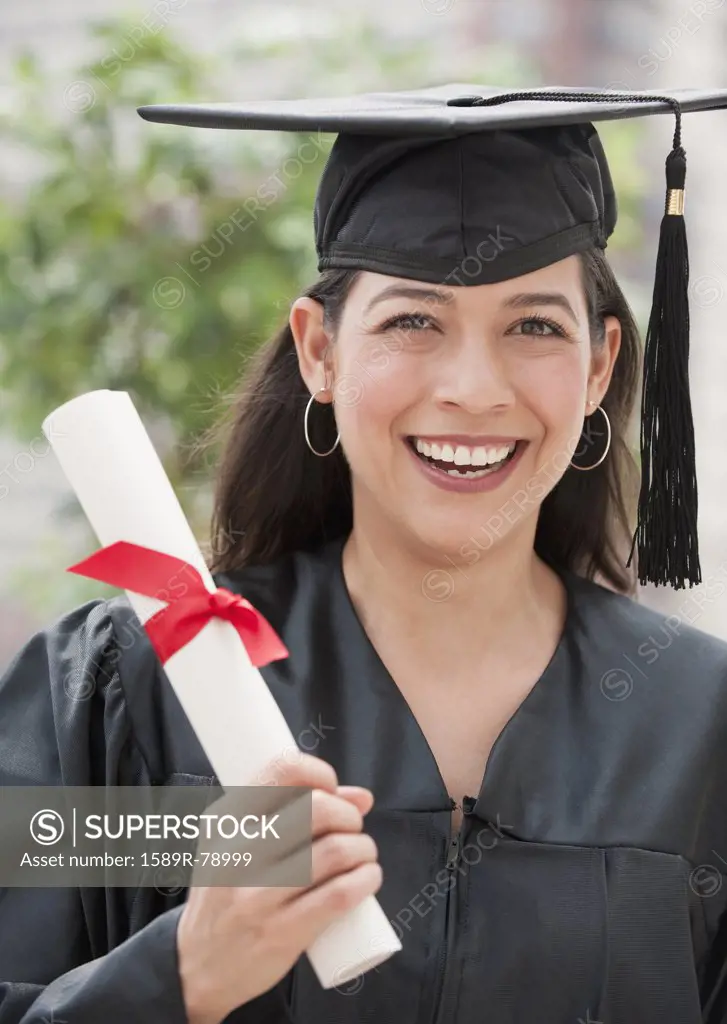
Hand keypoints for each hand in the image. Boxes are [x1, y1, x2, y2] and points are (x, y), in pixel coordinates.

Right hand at [176, 753, 380, 1023]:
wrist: (196, 965)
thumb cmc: (227, 893)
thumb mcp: (237, 843)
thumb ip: (290, 813)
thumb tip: (361, 797)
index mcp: (228, 820)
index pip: (282, 770)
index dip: (320, 773)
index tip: (332, 789)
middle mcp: (239, 852)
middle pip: (318, 809)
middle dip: (349, 815)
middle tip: (352, 829)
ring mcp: (258, 894)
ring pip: (335, 851)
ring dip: (363, 848)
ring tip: (362, 856)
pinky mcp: (281, 932)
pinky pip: (338, 894)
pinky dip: (365, 880)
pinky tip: (368, 878)